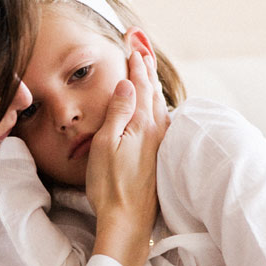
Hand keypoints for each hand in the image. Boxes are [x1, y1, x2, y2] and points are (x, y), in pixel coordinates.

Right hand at [85, 51, 168, 265]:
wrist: (128, 220)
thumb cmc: (110, 184)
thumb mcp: (105, 145)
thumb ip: (118, 112)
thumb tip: (128, 84)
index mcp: (142, 124)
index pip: (140, 85)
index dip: (136, 64)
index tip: (133, 45)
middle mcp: (156, 130)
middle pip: (153, 90)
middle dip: (147, 67)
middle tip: (142, 47)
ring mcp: (159, 143)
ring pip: (159, 103)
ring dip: (152, 83)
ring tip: (149, 70)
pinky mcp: (159, 154)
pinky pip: (160, 117)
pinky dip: (156, 102)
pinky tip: (156, 106)